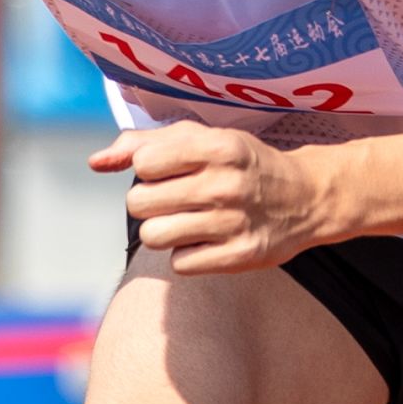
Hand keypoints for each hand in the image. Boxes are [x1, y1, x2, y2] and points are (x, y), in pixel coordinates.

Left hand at [90, 120, 339, 272]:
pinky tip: (207, 240)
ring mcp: (234, 222)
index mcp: (216, 146)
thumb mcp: (202, 139)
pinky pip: (180, 264)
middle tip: (175, 200)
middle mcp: (226, 184)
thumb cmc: (241, 164)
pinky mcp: (240, 256)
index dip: (149, 169)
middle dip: (149, 203)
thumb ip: (143, 143)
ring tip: (186, 222)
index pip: (143, 163)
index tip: (171, 171)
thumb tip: (95, 163)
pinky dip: (187, 254)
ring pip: (154, 236)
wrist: (306, 197)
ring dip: (163, 231)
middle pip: (140, 203)